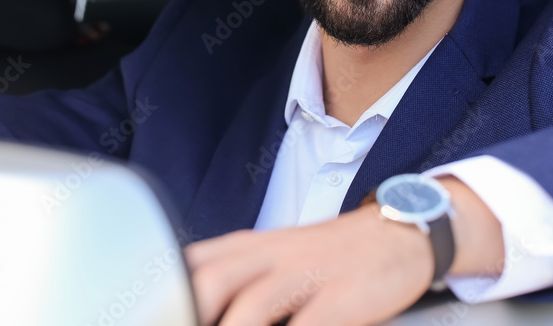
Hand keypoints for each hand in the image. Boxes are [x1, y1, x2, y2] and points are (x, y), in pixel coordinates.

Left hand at [185, 204, 431, 325]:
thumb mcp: (275, 259)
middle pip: (209, 281)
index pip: (190, 265)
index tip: (153, 318)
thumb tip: (194, 310)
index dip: (165, 296)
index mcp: (249, 247)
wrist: (399, 234)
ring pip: (250, 308)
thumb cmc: (329, 258)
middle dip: (188, 316)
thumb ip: (235, 283)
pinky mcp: (341, 296)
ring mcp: (307, 273)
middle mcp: (271, 255)